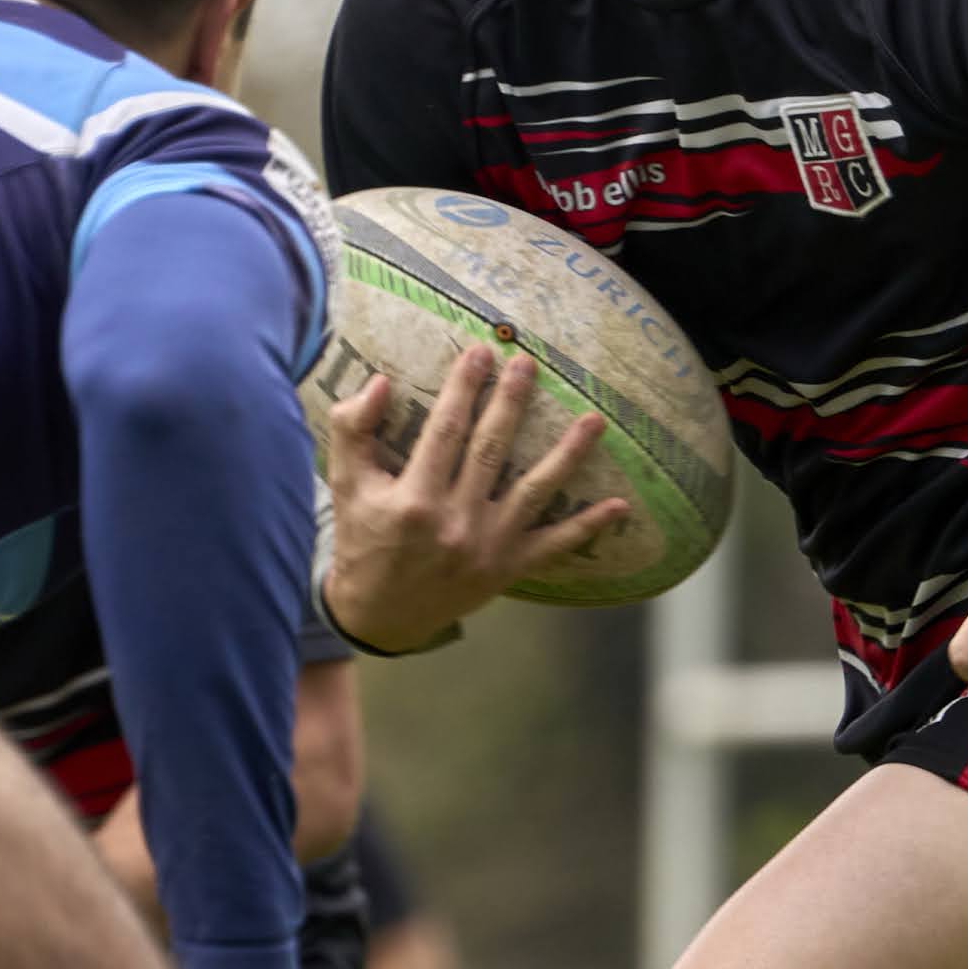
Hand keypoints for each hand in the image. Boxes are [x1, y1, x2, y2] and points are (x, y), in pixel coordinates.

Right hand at [322, 345, 630, 652]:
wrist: (379, 616)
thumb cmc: (362, 542)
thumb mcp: (347, 486)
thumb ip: (352, 431)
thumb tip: (378, 383)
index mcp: (414, 499)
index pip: (444, 429)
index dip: (463, 387)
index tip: (480, 352)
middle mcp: (455, 522)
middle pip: (492, 450)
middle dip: (512, 402)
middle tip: (528, 363)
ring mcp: (488, 546)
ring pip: (535, 491)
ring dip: (568, 454)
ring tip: (595, 420)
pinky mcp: (508, 568)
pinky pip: (555, 546)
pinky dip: (588, 527)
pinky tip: (620, 505)